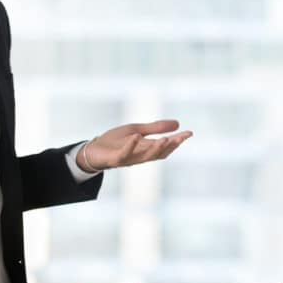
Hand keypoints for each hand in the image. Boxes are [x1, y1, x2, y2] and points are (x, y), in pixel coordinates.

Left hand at [76, 119, 191, 171]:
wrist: (92, 151)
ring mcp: (128, 158)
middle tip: (182, 137)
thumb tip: (178, 123)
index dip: (178, 140)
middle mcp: (140, 156)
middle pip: (160, 153)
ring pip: (146, 156)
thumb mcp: (137, 130)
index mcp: (146, 149)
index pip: (166, 146)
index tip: (189, 133)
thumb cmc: (114, 142)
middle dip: (172, 145)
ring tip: (166, 139)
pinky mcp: (115, 159)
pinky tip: (136, 136)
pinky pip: (124, 154)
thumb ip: (155, 128)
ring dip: (156, 148)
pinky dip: (131, 146)